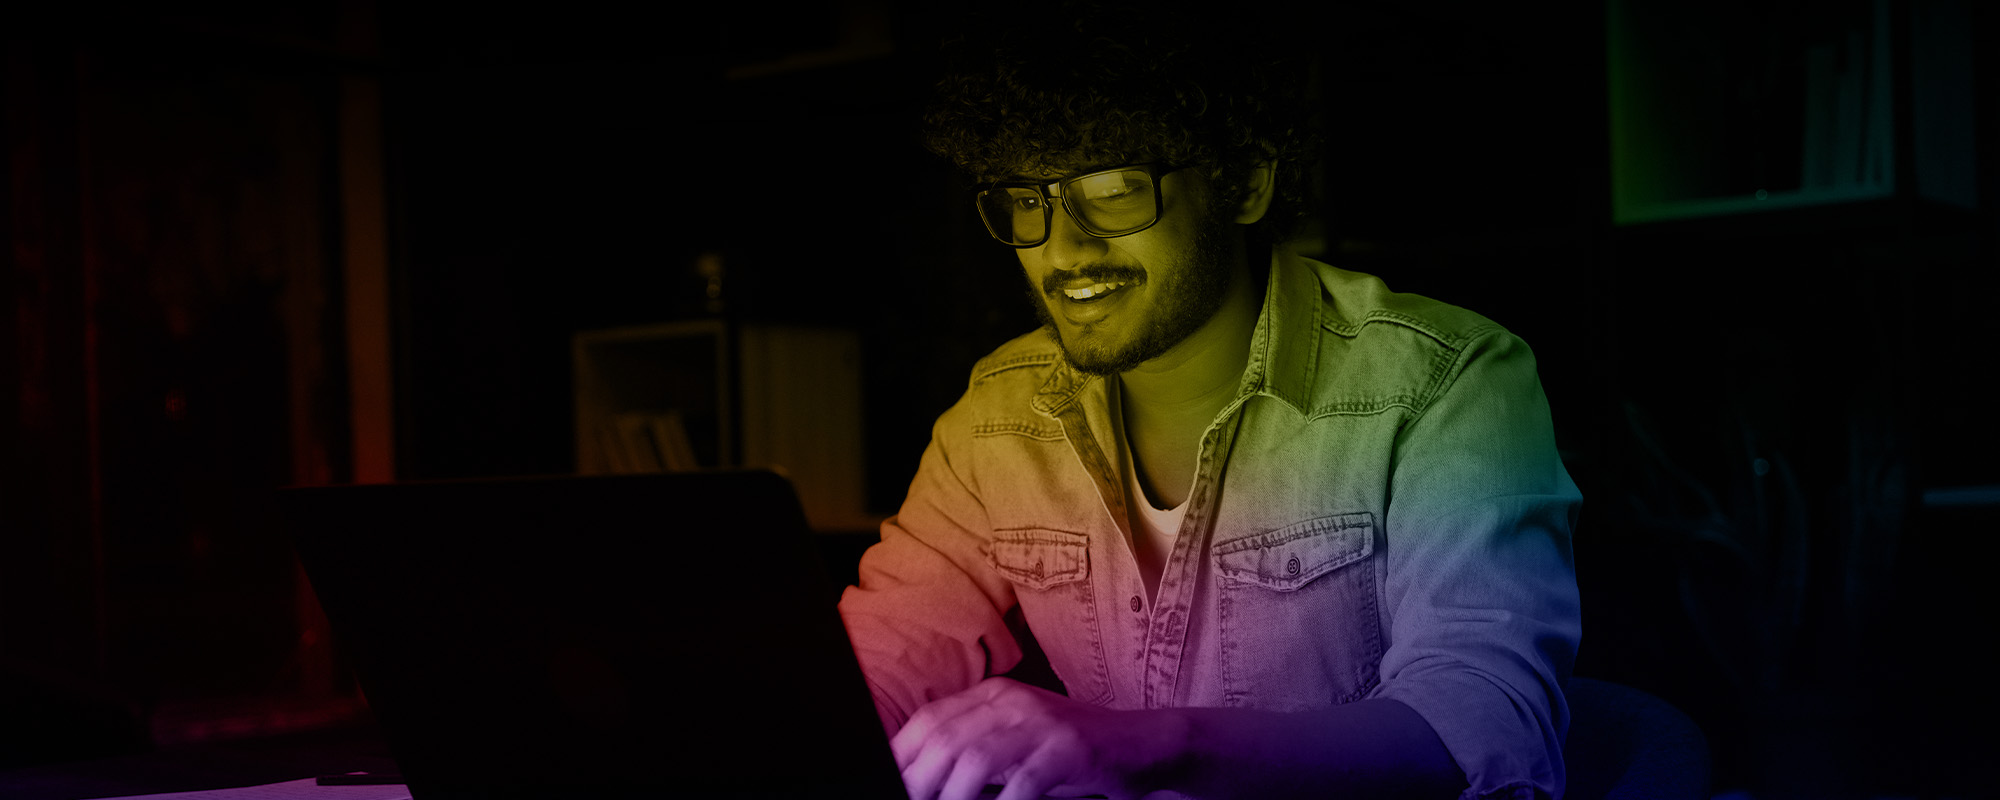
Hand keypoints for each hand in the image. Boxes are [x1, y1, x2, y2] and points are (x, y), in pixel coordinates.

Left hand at [891, 677, 1180, 799]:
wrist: (1143, 744)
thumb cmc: (1069, 755)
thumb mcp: (1016, 744)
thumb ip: (972, 752)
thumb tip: (921, 781)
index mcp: (991, 694)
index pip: (928, 720)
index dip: (900, 756)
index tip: (890, 786)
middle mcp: (1011, 699)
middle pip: (944, 739)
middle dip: (920, 782)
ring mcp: (1041, 721)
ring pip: (975, 758)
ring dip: (953, 796)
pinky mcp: (1068, 747)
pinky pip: (1024, 780)